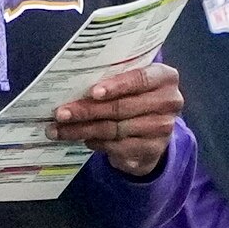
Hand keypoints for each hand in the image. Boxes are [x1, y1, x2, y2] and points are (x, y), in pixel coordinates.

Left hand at [52, 63, 181, 176]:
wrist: (154, 129)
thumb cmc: (136, 96)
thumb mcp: (132, 81)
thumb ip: (114, 77)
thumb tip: (74, 83)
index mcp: (165, 78)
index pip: (140, 79)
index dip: (116, 86)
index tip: (92, 92)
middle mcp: (169, 102)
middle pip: (122, 107)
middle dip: (87, 110)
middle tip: (61, 113)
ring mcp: (162, 128)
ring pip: (115, 129)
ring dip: (83, 130)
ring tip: (59, 130)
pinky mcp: (152, 150)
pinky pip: (117, 146)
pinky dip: (96, 142)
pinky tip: (82, 138)